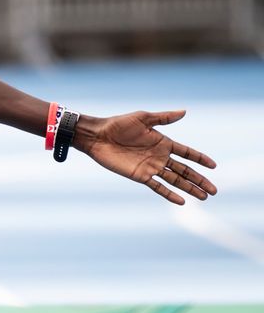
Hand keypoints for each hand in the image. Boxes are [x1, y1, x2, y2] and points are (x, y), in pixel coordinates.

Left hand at [76, 110, 216, 204]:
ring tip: (205, 197)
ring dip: (190, 188)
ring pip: (175, 180)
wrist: (98, 136)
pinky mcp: (140, 176)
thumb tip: (185, 111)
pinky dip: (170, 194)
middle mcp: (160, 156)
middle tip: (215, 190)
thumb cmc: (118, 124)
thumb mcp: (142, 118)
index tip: (214, 166)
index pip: (187, 152)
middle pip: (185, 170)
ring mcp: (151, 167)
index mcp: (163, 142)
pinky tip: (182, 201)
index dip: (200, 159)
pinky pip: (158, 187)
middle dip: (200, 179)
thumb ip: (163, 118)